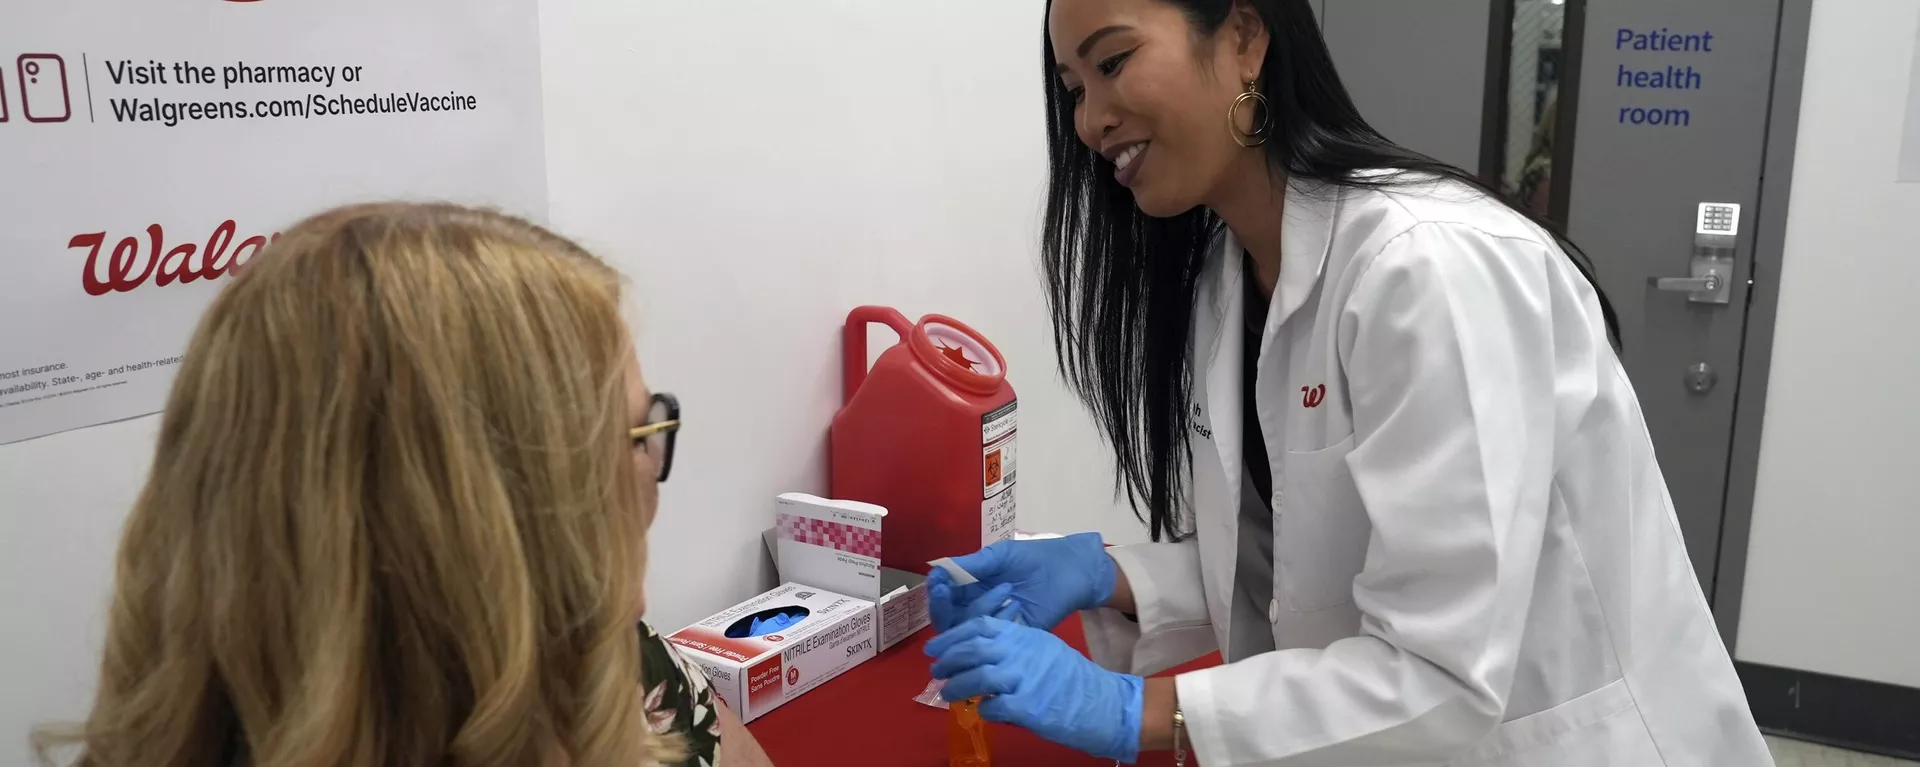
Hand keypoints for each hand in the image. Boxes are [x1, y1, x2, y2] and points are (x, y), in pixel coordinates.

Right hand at [924, 533, 1115, 631]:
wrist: (1070, 571)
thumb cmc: (1034, 558)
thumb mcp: (1000, 556)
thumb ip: (973, 564)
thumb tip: (938, 569)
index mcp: (969, 587)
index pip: (942, 596)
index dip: (935, 591)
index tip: (938, 581)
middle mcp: (975, 608)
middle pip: (946, 619)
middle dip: (943, 606)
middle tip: (947, 592)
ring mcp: (993, 624)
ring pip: (967, 631)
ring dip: (979, 610)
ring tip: (1007, 589)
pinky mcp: (1011, 637)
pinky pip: (993, 639)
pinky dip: (1001, 622)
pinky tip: (1017, 605)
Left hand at [927, 616, 1143, 762]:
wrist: (1101, 702)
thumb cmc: (1070, 677)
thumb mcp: (1042, 647)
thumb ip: (1014, 645)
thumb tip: (981, 651)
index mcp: (1024, 634)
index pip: (980, 625)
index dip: (952, 636)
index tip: (934, 646)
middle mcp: (1021, 652)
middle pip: (973, 649)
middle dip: (948, 660)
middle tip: (935, 670)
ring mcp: (1024, 678)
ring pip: (976, 678)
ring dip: (956, 688)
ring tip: (947, 694)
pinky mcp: (1027, 707)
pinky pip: (993, 707)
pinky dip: (983, 710)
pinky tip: (983, 711)